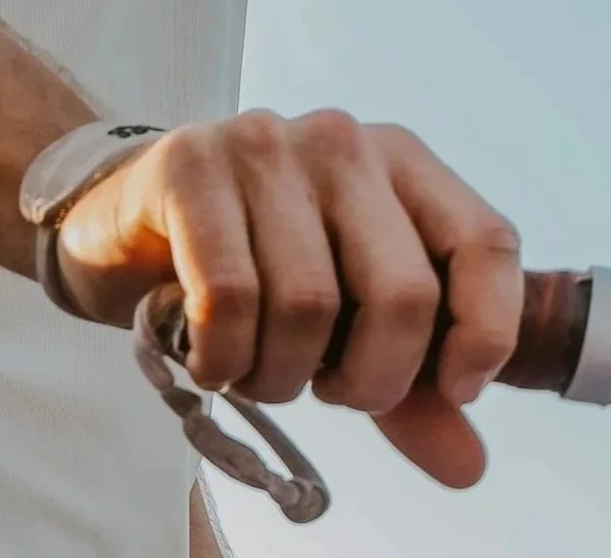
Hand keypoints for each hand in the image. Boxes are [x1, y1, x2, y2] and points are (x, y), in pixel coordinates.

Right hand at [53, 109, 522, 487]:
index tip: (452, 389)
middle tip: (325, 387)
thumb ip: (411, 387)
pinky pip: (230, 296)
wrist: (123, 228)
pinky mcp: (193, 163)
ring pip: (311, 305)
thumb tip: (469, 468)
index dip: (485, 330)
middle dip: (370, 379)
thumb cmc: (258, 272)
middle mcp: (346, 142)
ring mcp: (269, 143)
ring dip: (281, 375)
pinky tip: (211, 358)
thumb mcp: (346, 326)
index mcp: (404, 163)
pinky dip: (224, 358)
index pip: (487, 242)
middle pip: (404, 293)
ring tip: (257, 366)